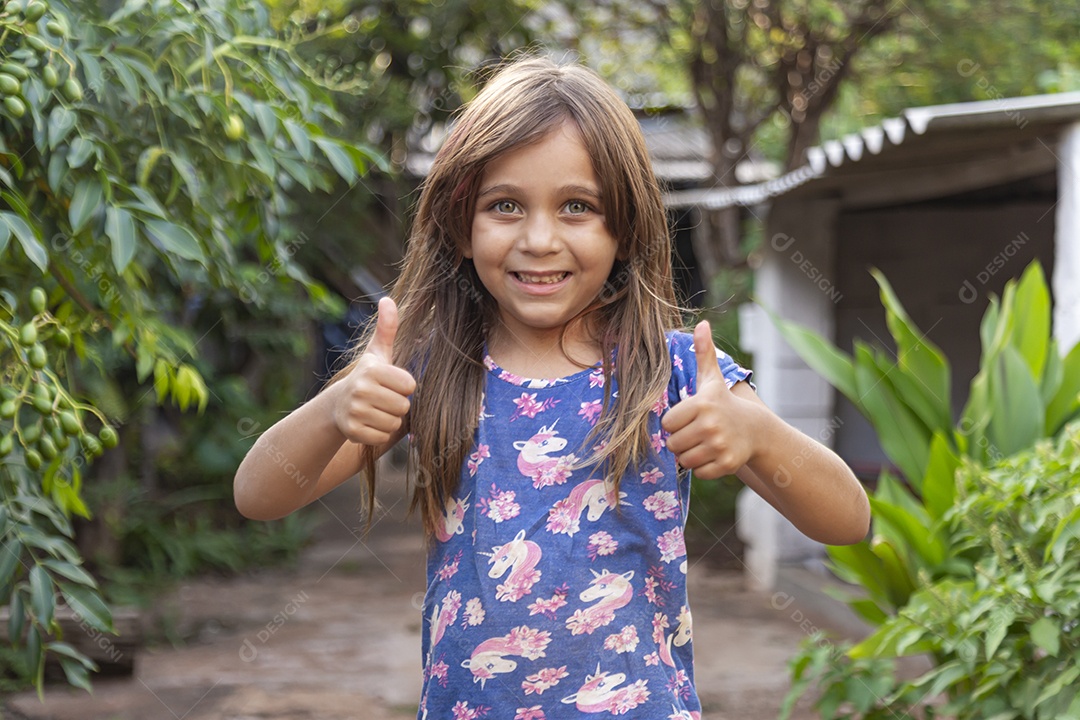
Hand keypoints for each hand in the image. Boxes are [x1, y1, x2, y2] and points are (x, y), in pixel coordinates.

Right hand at [331, 296, 416, 445]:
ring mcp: (354, 411)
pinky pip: (382, 437)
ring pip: (394, 423)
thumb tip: (388, 299)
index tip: (388, 383)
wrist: (337, 405)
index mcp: (372, 369)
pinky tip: (367, 423)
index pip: (410, 385)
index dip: (402, 386)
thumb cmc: (367, 377)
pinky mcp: (351, 431)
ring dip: (388, 420)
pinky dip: (378, 434)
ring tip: (374, 411)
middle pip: (403, 406)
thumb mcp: (377, 353)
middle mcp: (361, 389)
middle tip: (381, 399)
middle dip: (396, 405)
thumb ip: (387, 328)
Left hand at [661, 321, 757, 479]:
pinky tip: (714, 454)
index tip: (690, 418)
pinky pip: (699, 473)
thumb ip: (703, 353)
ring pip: (684, 460)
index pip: (667, 423)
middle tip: (697, 433)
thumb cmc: (723, 403)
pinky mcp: (726, 464)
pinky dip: (704, 467)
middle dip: (682, 440)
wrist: (755, 430)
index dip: (676, 422)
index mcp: (702, 404)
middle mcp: (711, 425)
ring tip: (704, 443)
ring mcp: (719, 446)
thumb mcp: (712, 379)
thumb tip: (702, 324)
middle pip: (673, 443)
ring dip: (691, 455)